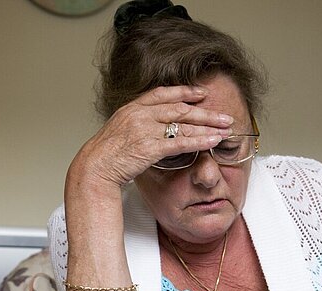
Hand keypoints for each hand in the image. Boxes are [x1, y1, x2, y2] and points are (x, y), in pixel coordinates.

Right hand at [68, 85, 232, 188]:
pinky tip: (213, 141)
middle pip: (180, 108)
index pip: (164, 94)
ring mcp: (145, 130)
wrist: (94, 167)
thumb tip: (156, 124)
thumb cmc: (106, 152)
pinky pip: (181, 143)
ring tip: (226, 129)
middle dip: (206, 112)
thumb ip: (139, 122)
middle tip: (225, 116)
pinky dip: (200, 141)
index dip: (185, 92)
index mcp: (133, 107)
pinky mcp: (150, 147)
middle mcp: (141, 114)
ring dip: (208, 127)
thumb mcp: (120, 129)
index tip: (202, 93)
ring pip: (184, 125)